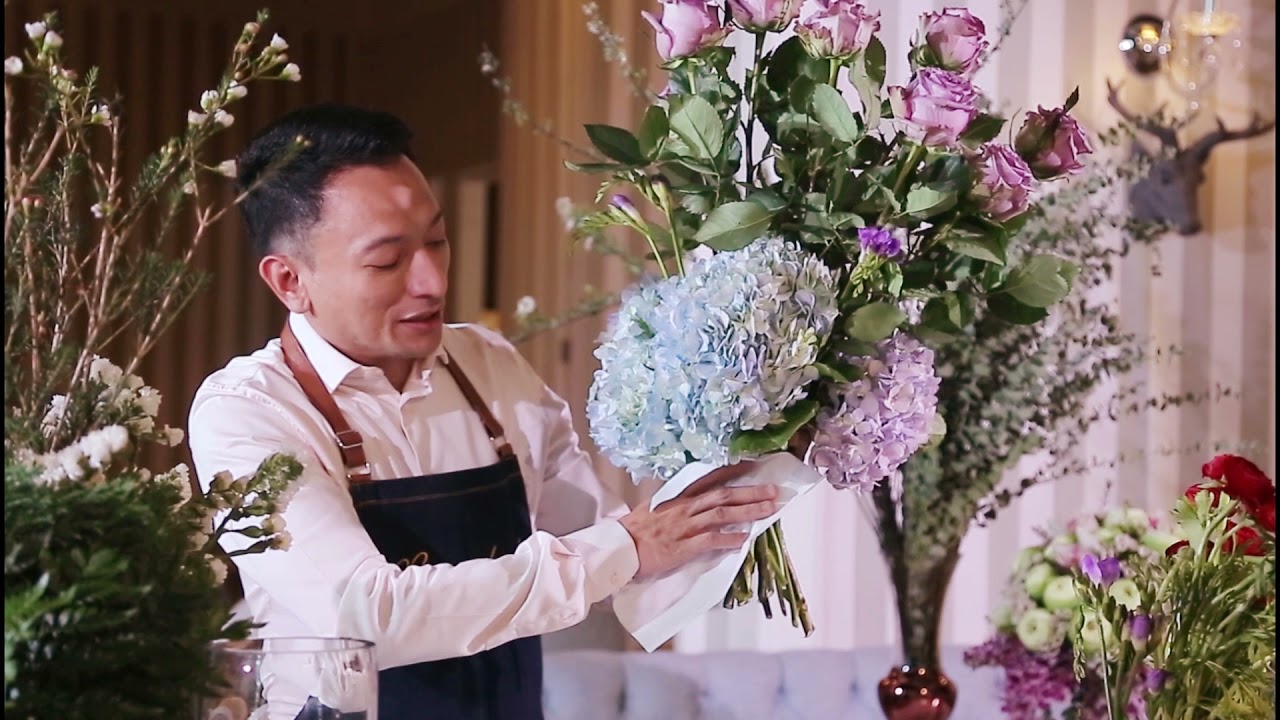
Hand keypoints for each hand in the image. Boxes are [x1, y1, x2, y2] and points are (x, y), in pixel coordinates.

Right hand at [618, 463, 778, 580]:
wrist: (618, 548)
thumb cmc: (635, 530)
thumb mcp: (655, 506)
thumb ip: (675, 501)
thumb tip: (693, 499)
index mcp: (677, 496)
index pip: (709, 479)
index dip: (732, 472)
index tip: (753, 466)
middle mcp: (684, 508)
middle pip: (722, 495)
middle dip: (750, 492)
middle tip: (774, 491)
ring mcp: (684, 527)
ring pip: (721, 515)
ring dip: (747, 512)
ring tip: (768, 510)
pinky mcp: (682, 547)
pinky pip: (710, 541)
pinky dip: (728, 539)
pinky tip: (743, 539)